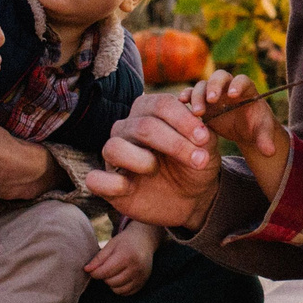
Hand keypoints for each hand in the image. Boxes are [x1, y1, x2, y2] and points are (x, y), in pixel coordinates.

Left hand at [85, 222, 159, 295]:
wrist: (145, 241)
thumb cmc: (125, 242)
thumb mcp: (111, 245)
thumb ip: (98, 258)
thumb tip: (87, 270)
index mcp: (126, 256)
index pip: (105, 272)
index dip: (95, 273)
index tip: (92, 269)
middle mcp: (135, 268)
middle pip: (111, 282)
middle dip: (104, 277)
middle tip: (106, 268)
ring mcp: (141, 277)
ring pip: (118, 290)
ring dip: (111, 283)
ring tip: (113, 273)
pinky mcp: (143, 283)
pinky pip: (126, 293)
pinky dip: (120, 288)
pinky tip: (120, 278)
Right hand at [89, 91, 230, 230]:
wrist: (193, 198)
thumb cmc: (196, 164)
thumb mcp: (206, 147)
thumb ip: (203, 131)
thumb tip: (196, 117)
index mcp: (149, 112)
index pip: (161, 104)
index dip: (183, 120)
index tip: (204, 138)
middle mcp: (127, 129)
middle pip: (143, 126)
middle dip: (175, 143)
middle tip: (200, 160)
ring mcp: (115, 156)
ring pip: (114, 147)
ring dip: (143, 161)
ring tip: (157, 170)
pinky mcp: (108, 184)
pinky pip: (95, 179)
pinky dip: (111, 183)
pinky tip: (129, 188)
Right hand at [185, 70, 281, 155]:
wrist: (244, 129)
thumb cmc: (256, 127)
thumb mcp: (262, 134)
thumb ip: (265, 140)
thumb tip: (270, 152)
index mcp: (246, 89)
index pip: (242, 80)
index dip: (237, 85)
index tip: (233, 94)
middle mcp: (228, 86)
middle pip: (219, 77)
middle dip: (215, 86)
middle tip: (211, 100)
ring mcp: (213, 92)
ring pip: (203, 86)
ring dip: (198, 96)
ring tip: (197, 113)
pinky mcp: (202, 100)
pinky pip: (192, 94)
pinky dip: (186, 96)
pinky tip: (181, 103)